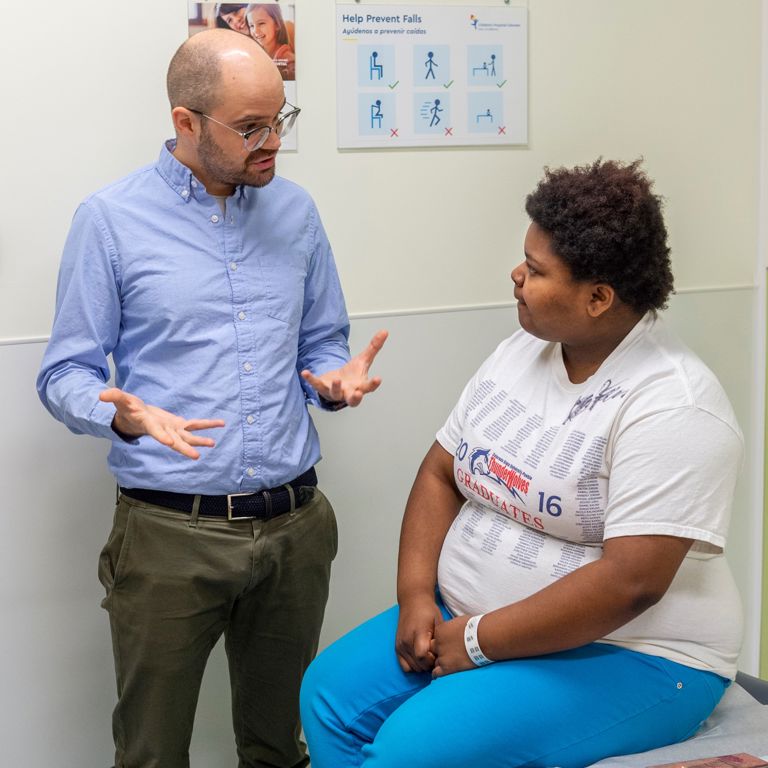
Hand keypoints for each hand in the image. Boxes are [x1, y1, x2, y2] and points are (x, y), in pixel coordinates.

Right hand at [99, 388, 224, 459]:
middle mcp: (163, 430)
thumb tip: (101, 395)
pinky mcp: (178, 424)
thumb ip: (114, 397)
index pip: (156, 432)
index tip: (170, 443)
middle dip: (184, 448)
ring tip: (212, 443)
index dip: (163, 437)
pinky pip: (195, 425)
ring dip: (200, 439)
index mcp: (150, 425)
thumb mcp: (121, 401)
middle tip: (195, 457)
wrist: (135, 418)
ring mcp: (172, 429)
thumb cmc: (128, 410)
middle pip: (174, 440)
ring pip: (188, 435)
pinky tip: (220, 424)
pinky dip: (207, 424)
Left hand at [301, 330, 387, 407]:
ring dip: (336, 387)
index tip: (378, 379)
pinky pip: (316, 385)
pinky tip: (305, 373)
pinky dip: (311, 379)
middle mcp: (348, 392)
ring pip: (335, 393)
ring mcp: (335, 392)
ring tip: (336, 380)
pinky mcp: (322, 388)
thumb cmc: (352, 375)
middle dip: (355, 398)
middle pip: (353, 399)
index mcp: (360, 386)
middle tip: (357, 394)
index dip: (373, 384)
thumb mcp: (363, 360)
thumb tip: (384, 331)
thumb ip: (374, 347)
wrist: (336, 384)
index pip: (369, 387)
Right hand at [395, 594, 443, 672]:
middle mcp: (406, 640)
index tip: (437, 654)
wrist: (412, 601)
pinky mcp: (397, 647)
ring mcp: (400, 644)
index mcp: (418, 632)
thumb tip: (444, 654)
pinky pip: (404, 666)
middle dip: (428, 665)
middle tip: (435, 656)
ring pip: (411, 667)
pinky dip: (412, 665)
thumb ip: (439, 639)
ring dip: (421, 666)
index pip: (422, 656)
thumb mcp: (438, 621)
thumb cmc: (428, 611)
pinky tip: (419, 658)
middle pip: (418, 664)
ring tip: (428, 656)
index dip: (431, 660)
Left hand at [431, 615, 474, 677]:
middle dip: (437, 652)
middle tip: (445, 655)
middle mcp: (438, 643)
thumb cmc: (475, 627)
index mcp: (440, 631)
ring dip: (439, 663)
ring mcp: (442, 656)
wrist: (483, 638)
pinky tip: (439, 675)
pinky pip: (436, 673)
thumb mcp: (458, 622)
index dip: (439, 643)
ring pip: (434, 662)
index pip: (434, 638)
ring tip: (445, 666)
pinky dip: (437, 674)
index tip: (444, 645)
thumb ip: (450, 628)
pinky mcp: (447, 667)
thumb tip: (451, 629)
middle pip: (432, 650)